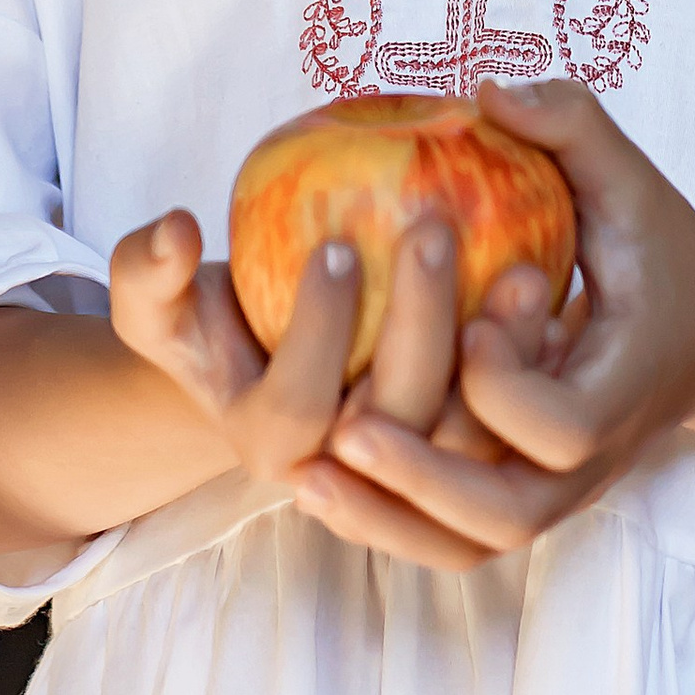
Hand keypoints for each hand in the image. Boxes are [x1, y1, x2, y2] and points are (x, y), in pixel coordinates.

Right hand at [106, 205, 556, 572]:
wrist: (256, 369)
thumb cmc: (205, 326)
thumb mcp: (152, 300)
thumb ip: (145, 267)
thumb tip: (174, 229)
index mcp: (267, 440)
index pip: (299, 403)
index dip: (317, 331)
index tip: (334, 243)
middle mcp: (342, 469)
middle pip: (394, 416)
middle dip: (419, 321)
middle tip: (434, 224)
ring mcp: (406, 468)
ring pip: (465, 435)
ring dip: (498, 356)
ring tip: (520, 267)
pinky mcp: (459, 450)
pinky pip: (505, 426)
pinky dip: (527, 369)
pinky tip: (549, 294)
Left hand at [300, 78, 694, 566]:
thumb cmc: (658, 251)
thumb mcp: (631, 183)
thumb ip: (574, 128)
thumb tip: (487, 90)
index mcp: (622, 390)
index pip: (563, 428)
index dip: (507, 386)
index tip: (473, 321)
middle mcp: (590, 462)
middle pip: (509, 517)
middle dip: (424, 480)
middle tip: (348, 429)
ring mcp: (554, 492)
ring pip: (471, 545)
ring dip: (387, 520)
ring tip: (305, 476)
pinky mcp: (517, 496)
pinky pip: (450, 538)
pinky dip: (388, 526)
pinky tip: (318, 485)